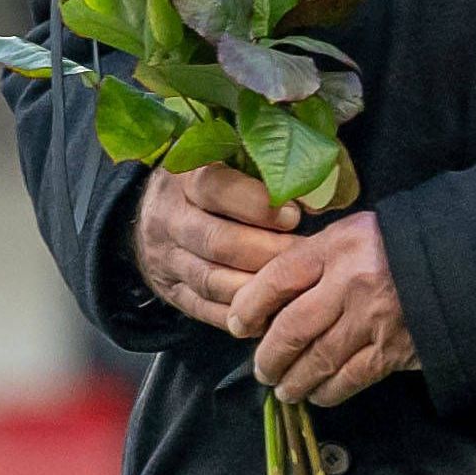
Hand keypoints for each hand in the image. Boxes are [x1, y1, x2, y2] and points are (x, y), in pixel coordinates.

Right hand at [133, 163, 302, 333]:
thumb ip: (265, 173)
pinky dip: (241, 313)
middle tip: (302, 254)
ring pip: (212, 281)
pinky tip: (271, 307)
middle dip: (267, 252)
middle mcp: (166, 218)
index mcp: (182, 178)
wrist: (159, 210)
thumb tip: (315, 201)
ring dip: (257, 286)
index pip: (216, 189)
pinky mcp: (169, 290)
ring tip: (293, 282)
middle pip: (217, 242)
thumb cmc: (213, 180)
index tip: (294, 216)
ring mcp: (164, 258)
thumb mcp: (229, 161)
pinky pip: (205, 309)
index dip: (258, 206)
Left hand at [227, 209, 417, 407]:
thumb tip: (273, 292)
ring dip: (293, 380)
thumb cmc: (401, 246)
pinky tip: (317, 395)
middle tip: (262, 368)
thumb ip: (317, 257)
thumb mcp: (355, 233)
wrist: (462, 265)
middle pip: (291, 328)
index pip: (277, 278)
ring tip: (283, 388)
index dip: (249, 306)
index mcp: (337, 248)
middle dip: (269, 356)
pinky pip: (349, 378)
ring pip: (317, 360)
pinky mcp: (393, 350)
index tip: (238, 324)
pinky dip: (328, 391)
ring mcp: (372, 320)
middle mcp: (350, 284)